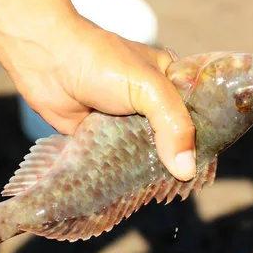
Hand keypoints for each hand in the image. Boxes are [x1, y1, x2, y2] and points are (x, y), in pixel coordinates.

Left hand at [9, 15, 196, 180]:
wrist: (47, 60)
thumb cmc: (102, 62)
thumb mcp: (149, 88)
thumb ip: (173, 126)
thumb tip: (186, 170)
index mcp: (170, 83)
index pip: (197, 116)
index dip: (202, 141)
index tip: (206, 168)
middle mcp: (151, 104)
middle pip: (173, 139)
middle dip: (176, 160)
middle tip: (183, 188)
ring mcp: (126, 121)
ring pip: (147, 153)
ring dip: (150, 170)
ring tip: (161, 193)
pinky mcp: (103, 137)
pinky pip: (120, 160)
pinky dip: (125, 174)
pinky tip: (134, 190)